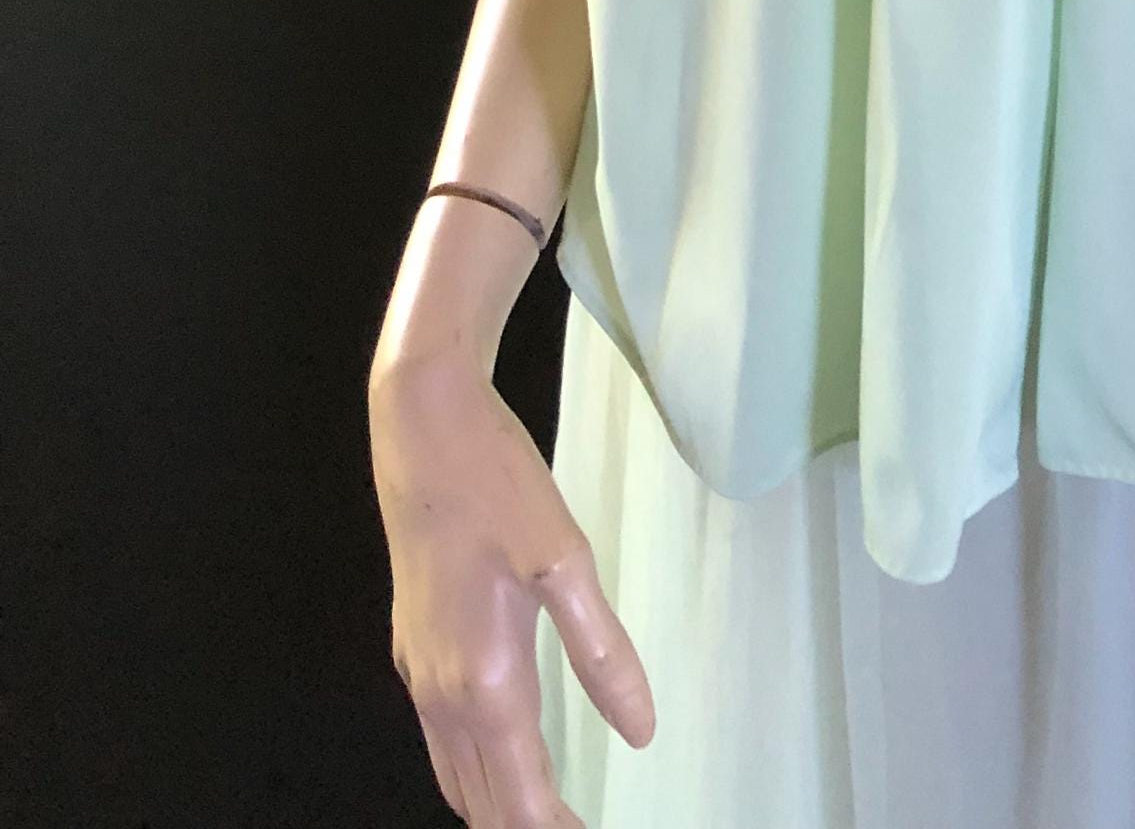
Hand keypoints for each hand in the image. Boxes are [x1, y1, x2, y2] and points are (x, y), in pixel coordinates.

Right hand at [370, 348, 653, 826]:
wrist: (421, 427)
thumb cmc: (495, 484)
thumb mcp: (565, 559)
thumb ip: (602, 652)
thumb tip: (640, 731)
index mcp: (485, 679)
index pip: (521, 797)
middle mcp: (441, 691)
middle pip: (482, 801)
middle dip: (527, 827)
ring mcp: (419, 671)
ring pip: (454, 775)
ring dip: (497, 807)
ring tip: (547, 815)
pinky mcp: (412, 645)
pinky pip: (441, 739)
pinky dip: (473, 770)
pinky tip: (503, 754)